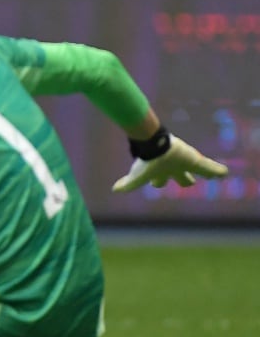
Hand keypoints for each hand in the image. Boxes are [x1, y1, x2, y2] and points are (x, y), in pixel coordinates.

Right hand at [113, 135, 227, 191]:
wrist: (155, 147)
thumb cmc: (146, 162)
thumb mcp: (137, 176)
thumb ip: (127, 184)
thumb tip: (114, 189)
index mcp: (159, 172)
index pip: (159, 180)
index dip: (159, 182)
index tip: (158, 183)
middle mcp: (172, 167)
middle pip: (179, 176)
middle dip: (183, 179)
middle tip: (189, 181)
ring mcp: (184, 163)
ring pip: (197, 169)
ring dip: (205, 172)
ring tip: (213, 173)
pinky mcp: (195, 161)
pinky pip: (209, 168)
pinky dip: (216, 172)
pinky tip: (223, 174)